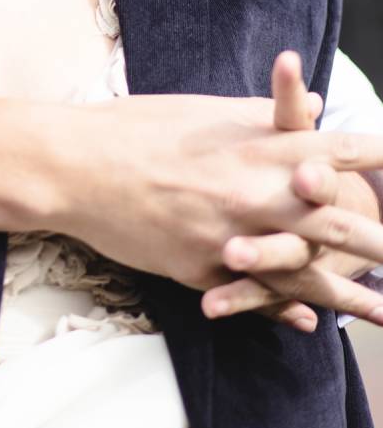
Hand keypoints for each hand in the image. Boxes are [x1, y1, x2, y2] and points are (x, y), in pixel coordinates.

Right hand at [0, 57, 382, 295]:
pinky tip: (310, 322)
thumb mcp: (205, 110)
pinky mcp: (201, 270)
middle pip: (335, 221)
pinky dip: (284, 310)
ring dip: (350, 293)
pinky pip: (253, 296)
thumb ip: (264, 114)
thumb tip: (315, 105)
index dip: (378, 157)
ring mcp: (228, 238)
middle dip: (379, 239)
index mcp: (255, 146)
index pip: (337, 149)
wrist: (76, 167)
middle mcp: (252, 193)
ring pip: (303, 272)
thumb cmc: (136, 127)